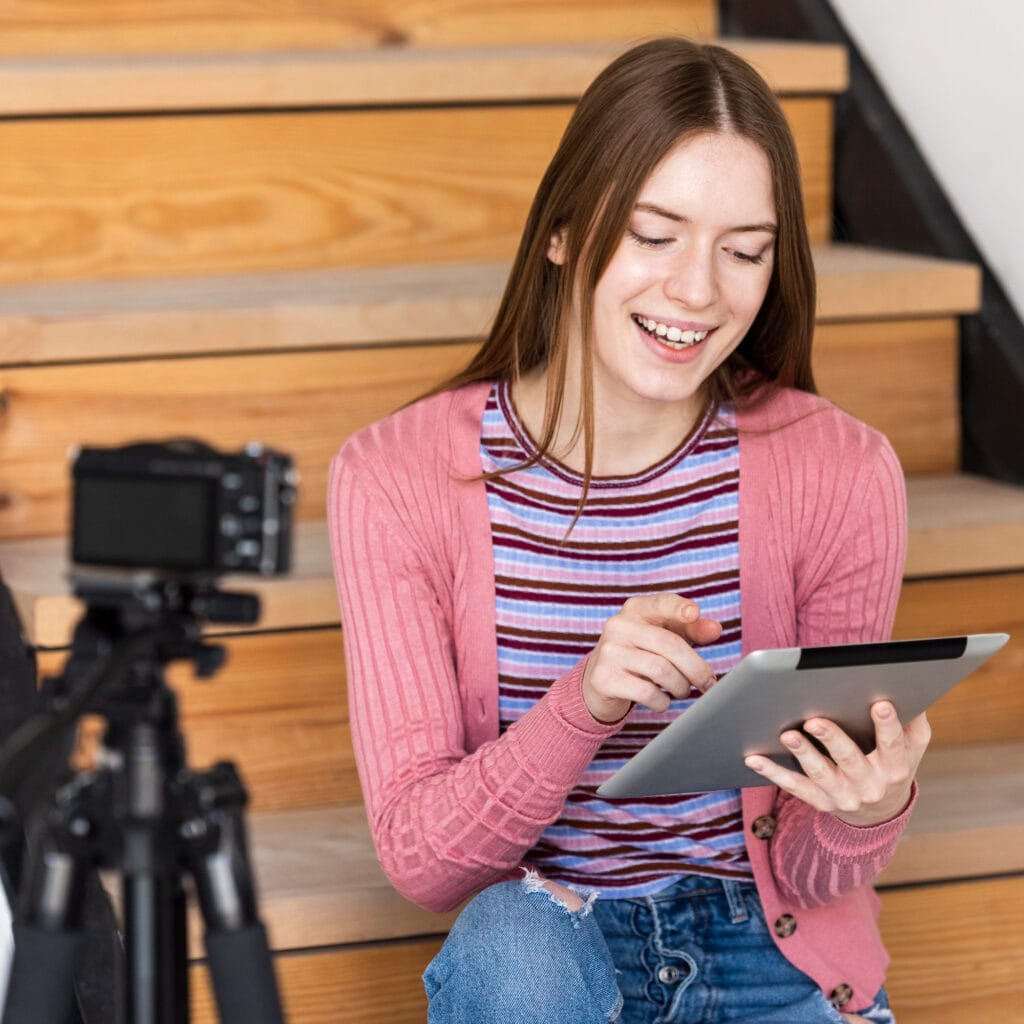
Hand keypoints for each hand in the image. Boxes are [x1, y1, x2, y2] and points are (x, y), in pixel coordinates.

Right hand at [583, 592, 721, 723]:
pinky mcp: (604, 678)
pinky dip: (662, 701)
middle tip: (709, 683)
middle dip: (696, 668)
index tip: (694, 613)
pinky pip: (646, 692)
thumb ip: (691, 630)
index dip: (678, 607)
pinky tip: (662, 700)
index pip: (661, 603)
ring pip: (661, 670)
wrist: (600, 680)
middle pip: (669, 644)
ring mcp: (609, 651)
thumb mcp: (665, 637)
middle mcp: (619, 625)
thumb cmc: (641, 654)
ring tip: (682, 690)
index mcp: (636, 609)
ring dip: (681, 686)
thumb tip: (715, 629)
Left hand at [745, 701, 930, 826]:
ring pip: (820, 774)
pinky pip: (794, 787)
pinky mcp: (820, 801)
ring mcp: (843, 795)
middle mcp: (870, 785)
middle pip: (849, 759)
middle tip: (814, 720)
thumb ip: (914, 721)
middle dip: (832, 739)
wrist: (881, 810)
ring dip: (802, 754)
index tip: (880, 704)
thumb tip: (910, 688)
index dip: (887, 725)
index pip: (893, 745)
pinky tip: (754, 758)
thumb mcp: (913, 746)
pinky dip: (773, 773)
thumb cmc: (894, 763)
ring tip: (787, 735)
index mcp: (895, 767)